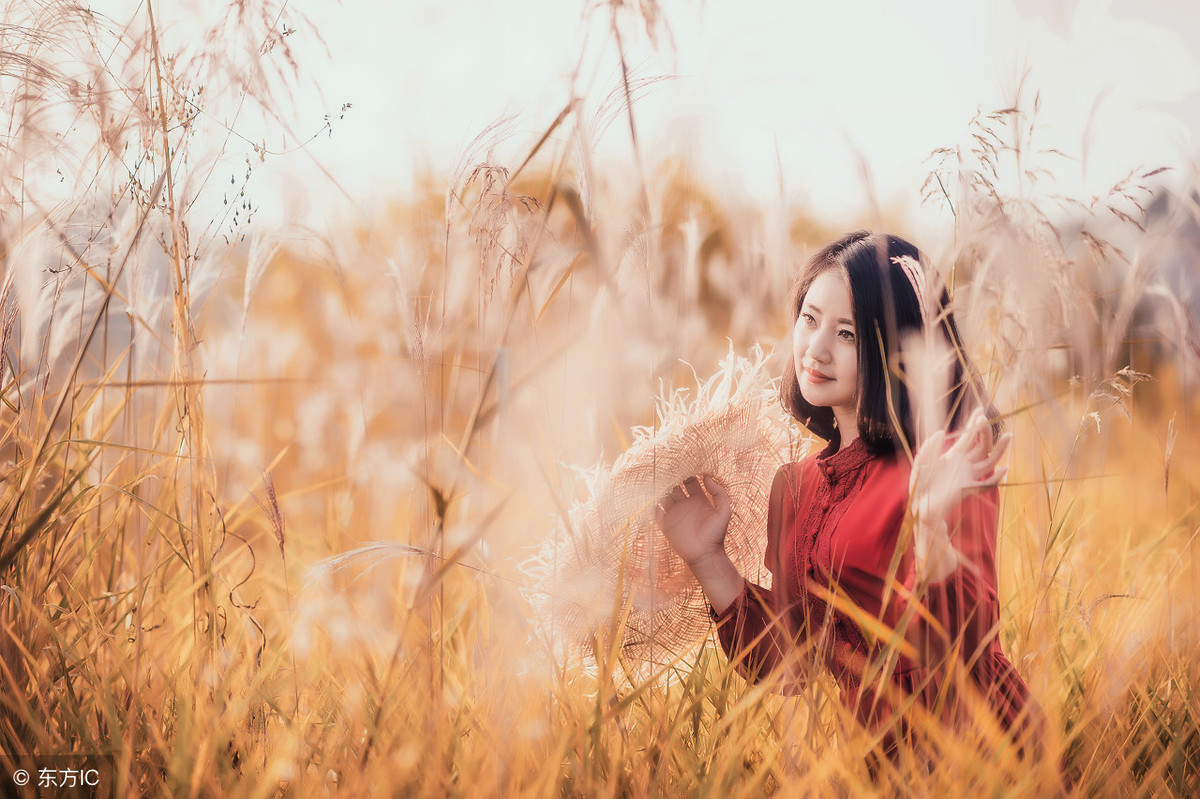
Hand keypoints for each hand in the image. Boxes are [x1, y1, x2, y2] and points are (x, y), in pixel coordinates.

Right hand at [654, 475, 731, 566]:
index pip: (691, 481)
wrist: (705, 555)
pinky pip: (656, 511)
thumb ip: (719, 493)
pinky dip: (652, 503)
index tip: (683, 463)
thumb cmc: (716, 534)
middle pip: (675, 486)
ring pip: (665, 496)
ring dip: (661, 488)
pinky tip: (651, 496)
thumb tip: (707, 477)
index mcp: (699, 499)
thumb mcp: (724, 512)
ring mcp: (675, 513)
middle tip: (666, 467)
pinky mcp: (666, 524)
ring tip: (656, 479)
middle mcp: (686, 504)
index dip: (688, 473)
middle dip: (671, 477)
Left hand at [910, 408, 1009, 523]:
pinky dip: (996, 479)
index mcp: (954, 456)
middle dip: (985, 432)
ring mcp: (968, 477)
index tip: (981, 410)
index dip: (974, 424)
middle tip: (986, 419)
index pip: (968, 437)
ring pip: (989, 463)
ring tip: (1008, 437)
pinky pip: (986, 485)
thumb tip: (941, 432)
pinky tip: (1003, 469)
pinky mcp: (967, 490)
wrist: (920, 506)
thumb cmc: (921, 484)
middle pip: (982, 447)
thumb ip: (929, 446)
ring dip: (999, 451)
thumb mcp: (922, 461)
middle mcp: (964, 465)